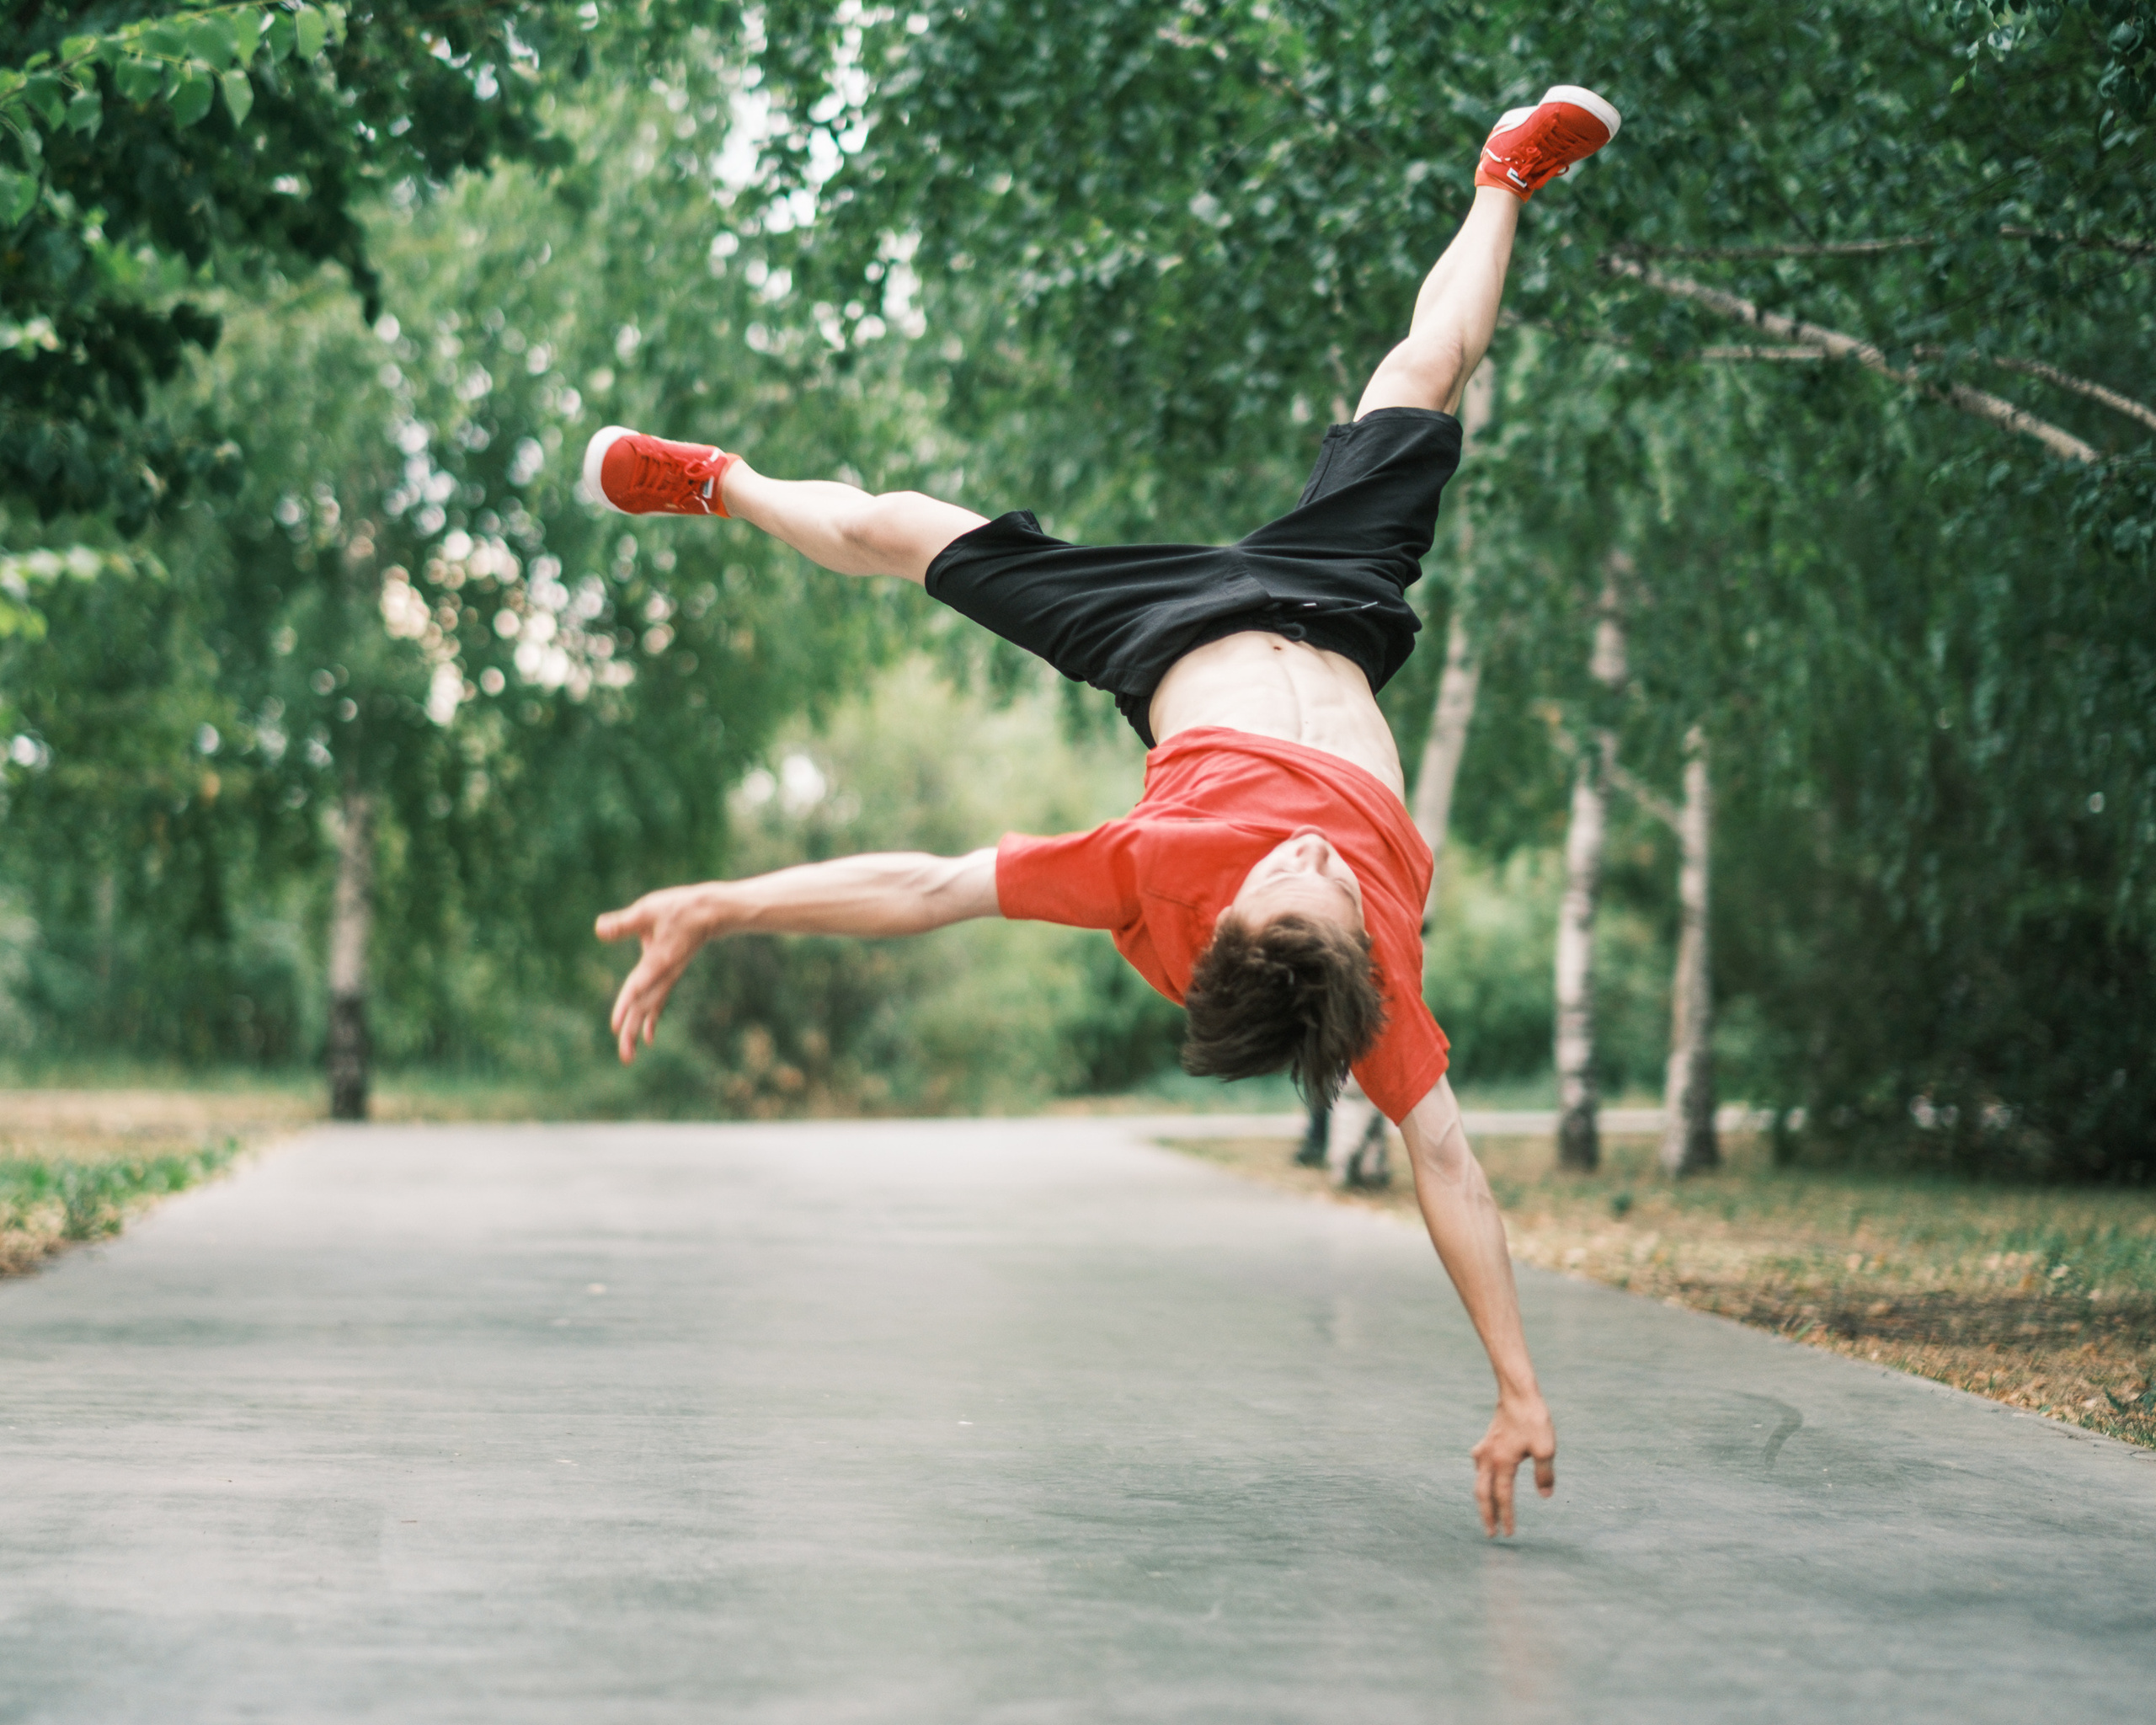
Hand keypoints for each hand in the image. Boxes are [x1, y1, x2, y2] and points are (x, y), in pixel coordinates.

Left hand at [595, 885, 719, 1063]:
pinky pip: (658, 1002)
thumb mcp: (648, 911)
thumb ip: (624, 923)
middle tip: (625, 1057)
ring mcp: (668, 977)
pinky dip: (651, 1019)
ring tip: (628, 1055)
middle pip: (644, 1007)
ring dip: (638, 1030)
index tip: (616, 1027)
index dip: (626, 1005)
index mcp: (657, 962)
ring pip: (650, 1009)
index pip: (637, 987)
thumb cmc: (680, 908)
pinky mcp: (670, 975)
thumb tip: (599, 929)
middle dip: (632, 1031)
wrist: (711, 912)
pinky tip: (647, 1036)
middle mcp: (663, 975)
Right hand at [1471, 1392, 1555, 1536]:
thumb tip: (1545, 1496)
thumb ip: (1544, 1475)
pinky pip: (1479, 1465)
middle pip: (1483, 1493)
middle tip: (1490, 1533)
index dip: (1506, 1516)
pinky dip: (1482, 1477)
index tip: (1508, 1534)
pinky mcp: (1487, 1440)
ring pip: (1479, 1479)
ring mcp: (1484, 1448)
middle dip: (1487, 1514)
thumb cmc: (1533, 1419)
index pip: (1503, 1497)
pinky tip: (1486, 1475)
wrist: (1518, 1393)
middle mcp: (1488, 1458)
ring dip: (1483, 1497)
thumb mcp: (1546, 1449)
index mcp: (1502, 1463)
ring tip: (1488, 1509)